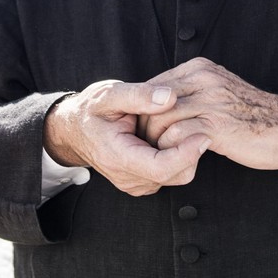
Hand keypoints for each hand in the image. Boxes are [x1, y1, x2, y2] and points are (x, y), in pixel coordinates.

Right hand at [44, 80, 209, 196]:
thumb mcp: (110, 94)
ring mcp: (136, 184)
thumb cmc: (92, 110)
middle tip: (195, 123)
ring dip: (186, 153)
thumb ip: (139, 95)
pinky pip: (172, 175)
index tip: (203, 133)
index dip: (186, 153)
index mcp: (118, 157)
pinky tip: (171, 136)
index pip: (161, 167)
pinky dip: (179, 157)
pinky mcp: (144, 183)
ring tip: (178, 127)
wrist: (75, 130)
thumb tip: (170, 97)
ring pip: (178, 176)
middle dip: (191, 151)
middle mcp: (128, 178)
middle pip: (176, 174)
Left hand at [140, 58, 277, 172]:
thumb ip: (192, 92)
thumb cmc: (252, 116)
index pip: (153, 86)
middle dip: (143, 126)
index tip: (145, 130)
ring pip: (159, 118)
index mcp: (200, 69)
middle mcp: (203, 79)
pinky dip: (170, 150)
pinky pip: (176, 136)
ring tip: (159, 154)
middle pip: (150, 100)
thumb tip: (158, 104)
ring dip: (154, 141)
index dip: (143, 111)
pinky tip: (177, 158)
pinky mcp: (217, 125)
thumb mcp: (219, 92)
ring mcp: (210, 101)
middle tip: (146, 145)